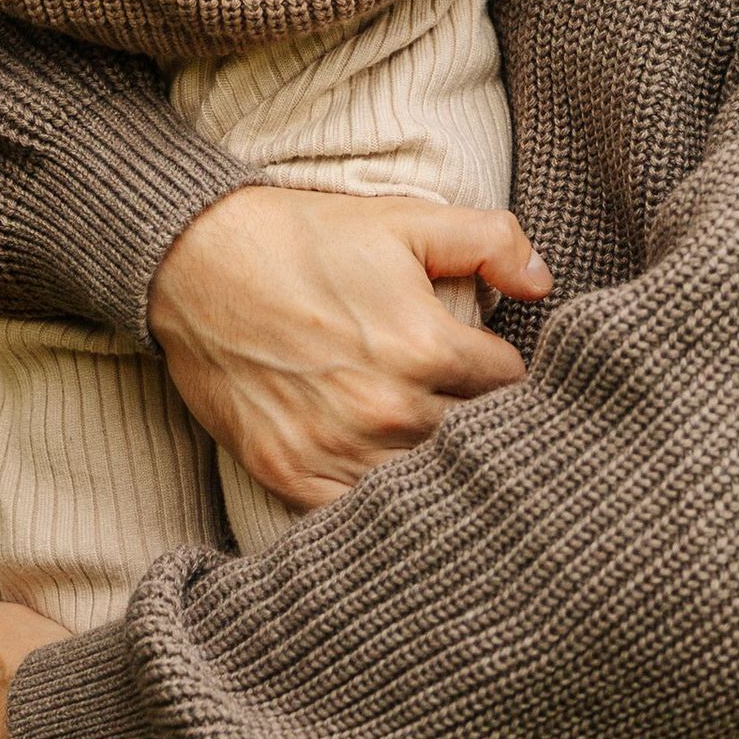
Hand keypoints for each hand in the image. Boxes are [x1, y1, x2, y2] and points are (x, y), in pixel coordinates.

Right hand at [149, 187, 551, 509]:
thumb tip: (545, 283)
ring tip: (432, 452)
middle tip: (471, 414)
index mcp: (425, 348)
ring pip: (423, 491)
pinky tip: (383, 484)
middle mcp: (386, 409)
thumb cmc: (304, 237)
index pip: (511, 387)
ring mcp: (334, 450)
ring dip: (433, 473)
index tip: (492, 368)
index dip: (507, 374)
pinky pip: (357, 519)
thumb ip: (490, 239)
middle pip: (473, 445)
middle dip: (480, 428)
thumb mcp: (404, 218)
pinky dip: (376, 508)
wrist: (193, 261)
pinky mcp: (289, 475)